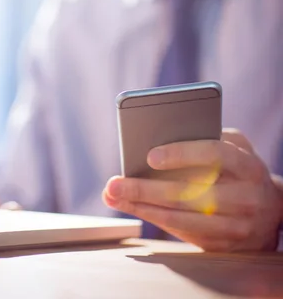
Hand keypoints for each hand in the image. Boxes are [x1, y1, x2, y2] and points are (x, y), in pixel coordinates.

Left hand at [103, 130, 282, 251]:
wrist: (272, 213)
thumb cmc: (242, 170)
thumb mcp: (237, 147)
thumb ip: (210, 136)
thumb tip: (165, 134)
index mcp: (248, 166)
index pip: (214, 155)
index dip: (182, 154)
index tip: (150, 156)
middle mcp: (246, 199)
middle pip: (189, 195)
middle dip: (146, 189)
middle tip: (114, 182)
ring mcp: (235, 227)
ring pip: (182, 219)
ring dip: (142, 208)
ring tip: (114, 195)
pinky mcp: (222, 246)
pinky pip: (182, 233)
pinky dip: (153, 219)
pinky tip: (132, 207)